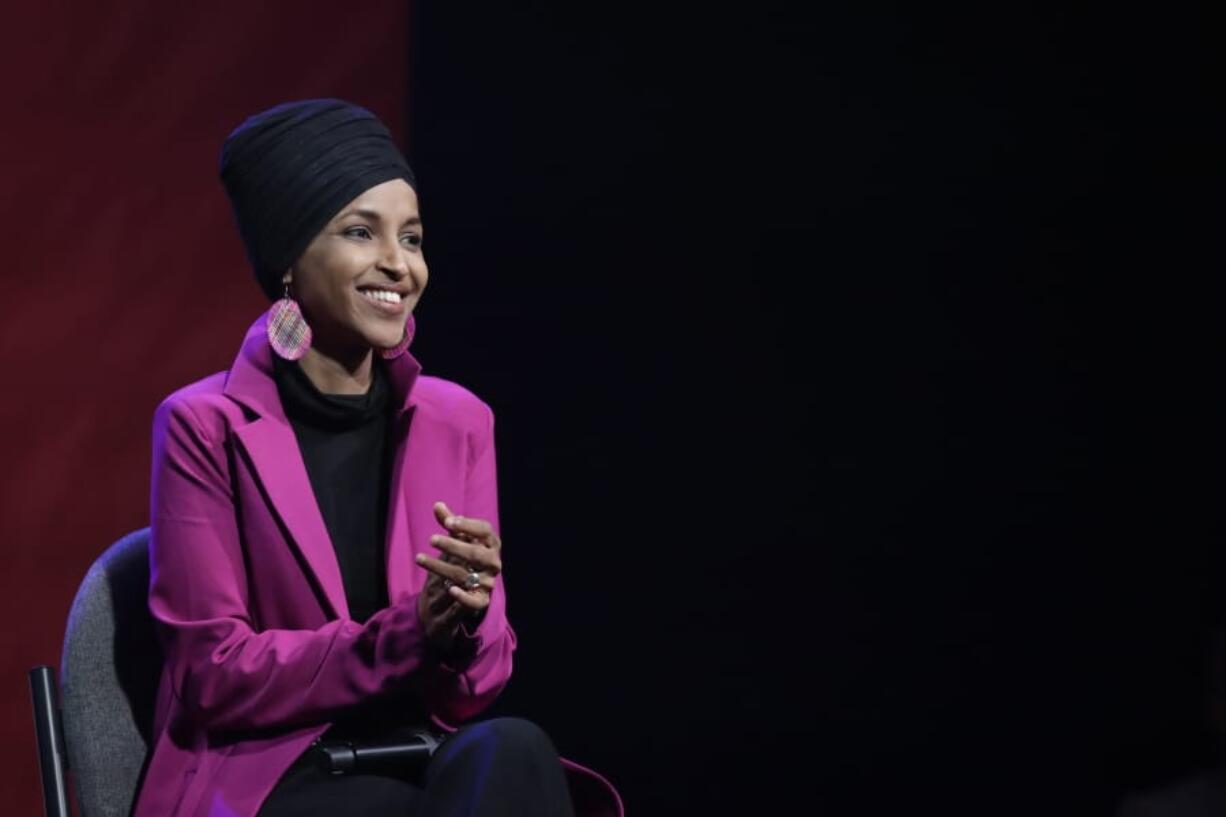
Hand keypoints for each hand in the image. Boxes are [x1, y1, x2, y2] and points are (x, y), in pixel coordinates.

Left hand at [415, 501, 501, 657]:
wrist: (471, 588)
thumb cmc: (465, 555)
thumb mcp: (458, 538)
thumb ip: (450, 522)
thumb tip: (437, 505)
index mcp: (491, 543)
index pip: (485, 531)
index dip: (467, 526)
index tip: (447, 522)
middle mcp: (493, 562)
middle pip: (476, 554)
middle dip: (453, 546)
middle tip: (431, 539)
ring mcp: (488, 581)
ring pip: (465, 575)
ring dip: (441, 567)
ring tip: (420, 558)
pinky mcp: (482, 600)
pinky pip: (475, 601)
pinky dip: (463, 596)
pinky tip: (449, 589)